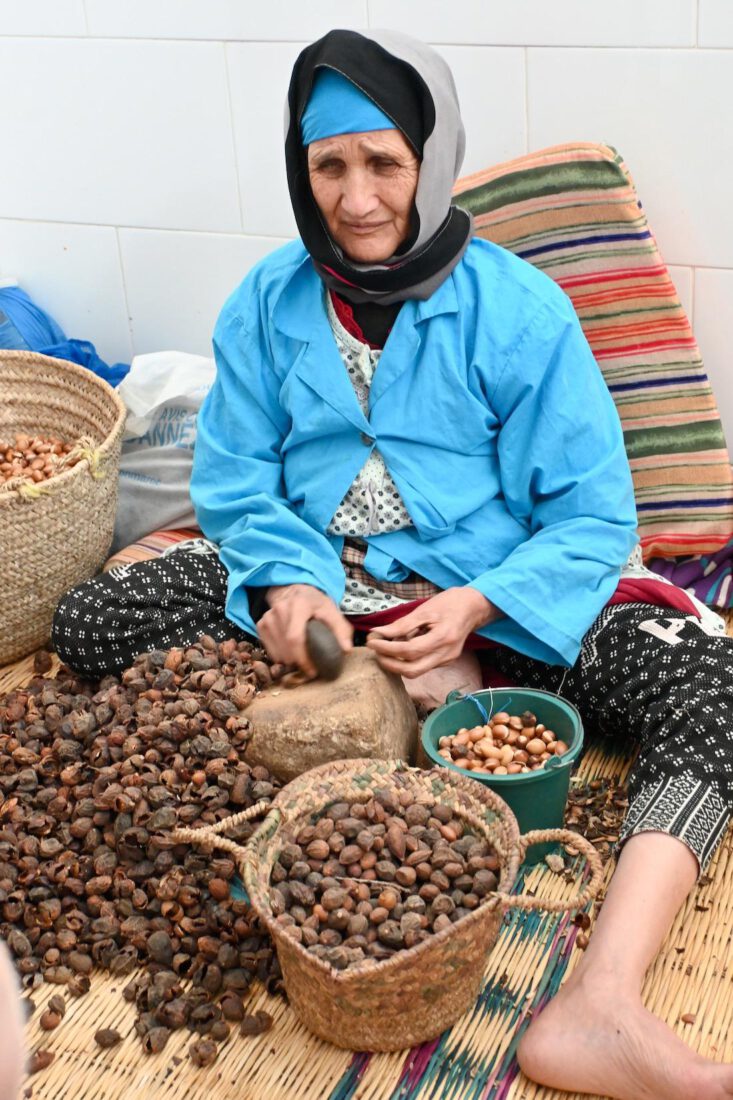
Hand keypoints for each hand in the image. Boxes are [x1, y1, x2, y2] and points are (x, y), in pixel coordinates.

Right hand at [258, 584, 352, 675]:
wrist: (295, 591)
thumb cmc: (315, 604)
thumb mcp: (331, 611)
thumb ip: (341, 629)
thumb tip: (346, 650)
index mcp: (299, 605)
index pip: (295, 638)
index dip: (302, 658)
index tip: (313, 671)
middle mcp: (280, 609)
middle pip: (286, 648)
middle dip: (298, 663)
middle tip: (309, 670)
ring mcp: (268, 617)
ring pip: (277, 652)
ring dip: (290, 663)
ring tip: (301, 662)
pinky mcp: (261, 624)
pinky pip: (270, 651)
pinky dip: (281, 658)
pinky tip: (291, 654)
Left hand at [366, 587, 497, 677]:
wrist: (474, 607)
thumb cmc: (449, 603)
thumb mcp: (425, 609)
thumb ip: (402, 624)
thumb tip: (378, 633)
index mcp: (443, 638)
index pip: (409, 651)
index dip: (388, 649)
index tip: (372, 642)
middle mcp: (446, 654)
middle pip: (412, 670)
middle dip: (390, 664)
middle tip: (375, 652)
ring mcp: (447, 660)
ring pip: (417, 671)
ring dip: (397, 664)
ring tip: (383, 651)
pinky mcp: (445, 661)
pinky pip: (423, 666)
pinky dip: (407, 660)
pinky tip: (400, 649)